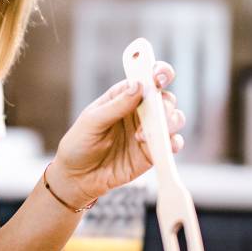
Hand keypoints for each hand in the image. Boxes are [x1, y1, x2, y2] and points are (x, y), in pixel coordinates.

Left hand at [49, 62, 184, 207]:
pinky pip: (173, 144)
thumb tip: (139, 86)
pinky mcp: (152, 152)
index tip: (158, 76)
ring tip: (142, 136)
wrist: (77, 178)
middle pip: (166, 99)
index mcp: (123, 97)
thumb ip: (116, 106)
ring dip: (169, 123)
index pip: (146, 78)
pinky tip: (158, 147)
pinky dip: (173, 143)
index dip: (158, 72)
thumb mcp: (91, 122)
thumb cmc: (79, 144)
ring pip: (174, 119)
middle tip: (156, 112)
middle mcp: (139, 112)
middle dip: (166, 104)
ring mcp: (148, 132)